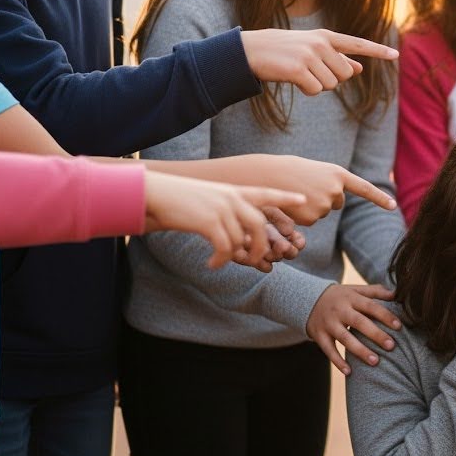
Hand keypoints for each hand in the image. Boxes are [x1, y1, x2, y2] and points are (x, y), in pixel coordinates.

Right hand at [140, 170, 306, 268]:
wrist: (152, 193)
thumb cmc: (177, 199)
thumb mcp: (206, 200)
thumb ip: (225, 212)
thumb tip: (236, 238)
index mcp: (232, 191)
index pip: (266, 192)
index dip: (285, 196)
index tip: (303, 199)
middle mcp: (231, 197)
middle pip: (260, 225)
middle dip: (263, 246)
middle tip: (258, 262)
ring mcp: (221, 208)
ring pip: (242, 239)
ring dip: (236, 256)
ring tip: (220, 263)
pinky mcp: (209, 221)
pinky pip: (226, 247)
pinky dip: (221, 260)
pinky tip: (211, 265)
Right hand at [206, 154, 395, 226]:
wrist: (268, 175)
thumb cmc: (289, 169)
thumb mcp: (314, 171)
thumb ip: (330, 183)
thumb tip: (335, 202)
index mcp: (338, 174)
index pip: (364, 188)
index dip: (379, 198)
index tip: (393, 206)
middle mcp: (336, 189)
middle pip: (336, 203)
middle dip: (324, 198)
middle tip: (306, 187)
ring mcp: (325, 204)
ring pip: (321, 213)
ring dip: (310, 206)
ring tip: (297, 192)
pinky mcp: (312, 217)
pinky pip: (310, 221)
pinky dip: (301, 215)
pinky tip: (293, 204)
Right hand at [241, 28, 398, 95]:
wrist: (251, 51)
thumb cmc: (284, 52)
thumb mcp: (312, 50)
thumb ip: (336, 58)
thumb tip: (359, 68)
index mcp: (326, 36)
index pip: (357, 44)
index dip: (377, 51)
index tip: (395, 55)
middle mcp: (321, 43)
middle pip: (345, 75)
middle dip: (331, 79)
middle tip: (309, 71)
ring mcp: (310, 55)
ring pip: (331, 85)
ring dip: (317, 85)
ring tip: (299, 72)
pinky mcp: (299, 68)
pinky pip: (316, 90)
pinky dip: (306, 90)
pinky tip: (293, 79)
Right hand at [305, 284, 399, 375]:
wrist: (306, 298)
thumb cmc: (339, 296)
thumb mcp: (354, 289)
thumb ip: (375, 291)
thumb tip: (397, 293)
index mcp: (351, 298)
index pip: (371, 306)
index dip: (385, 316)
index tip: (399, 326)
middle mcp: (340, 310)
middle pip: (359, 323)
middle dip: (376, 334)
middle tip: (391, 346)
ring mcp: (328, 323)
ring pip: (345, 338)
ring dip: (360, 351)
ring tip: (375, 362)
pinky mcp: (319, 335)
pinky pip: (328, 350)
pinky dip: (337, 361)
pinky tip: (349, 372)